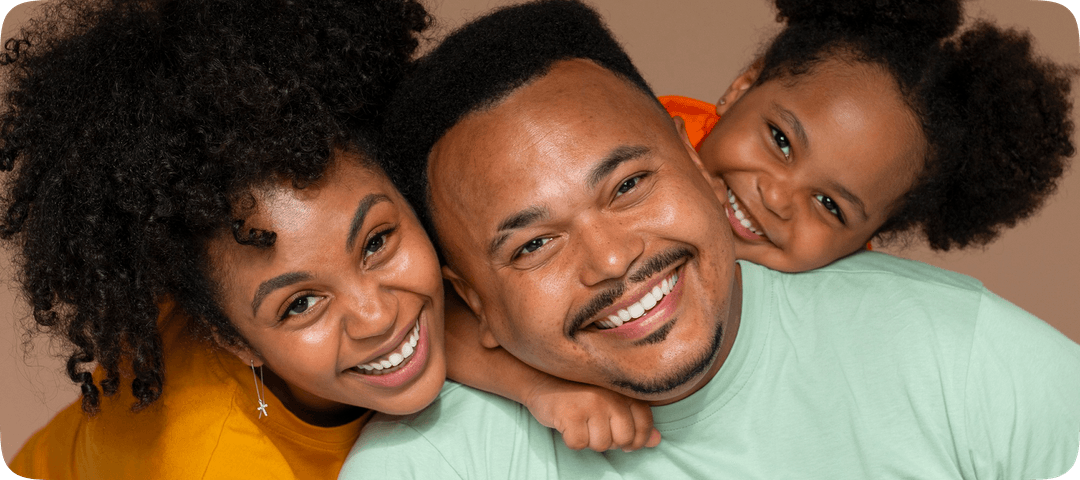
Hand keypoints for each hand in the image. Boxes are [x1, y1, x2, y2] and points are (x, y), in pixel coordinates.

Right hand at [523, 375, 660, 451]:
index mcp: (624, 390)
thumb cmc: (579, 391)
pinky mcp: (571, 413)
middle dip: (610, 441)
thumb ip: (635, 420)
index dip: (635, 439)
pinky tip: (567, 423)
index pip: (644, 425)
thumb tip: (656, 440)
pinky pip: (579, 444)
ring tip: (580, 422)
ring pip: (602, 445)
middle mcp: (611, 395)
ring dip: (589, 440)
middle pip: (624, 439)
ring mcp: (592, 404)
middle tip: (594, 427)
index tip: (619, 436)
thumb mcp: (610, 401)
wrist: (540, 377)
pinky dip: (572, 440)